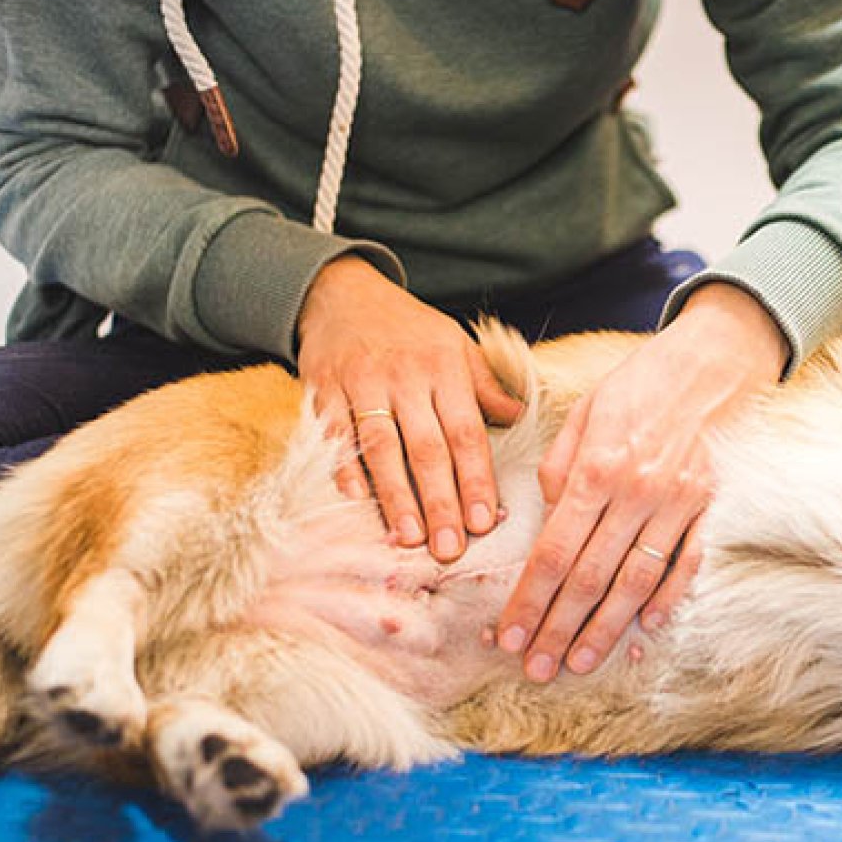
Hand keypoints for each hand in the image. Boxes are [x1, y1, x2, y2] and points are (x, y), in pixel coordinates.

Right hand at [297, 256, 522, 559]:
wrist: (343, 293)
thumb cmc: (409, 329)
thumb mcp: (456, 345)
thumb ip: (484, 386)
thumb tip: (517, 419)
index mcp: (446, 367)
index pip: (467, 433)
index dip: (477, 480)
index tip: (486, 522)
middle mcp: (406, 376)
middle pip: (427, 448)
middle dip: (441, 502)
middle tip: (450, 548)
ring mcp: (362, 382)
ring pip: (382, 447)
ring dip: (396, 497)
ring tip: (410, 538)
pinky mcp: (324, 388)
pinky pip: (336, 435)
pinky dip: (345, 470)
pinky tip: (358, 503)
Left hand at [494, 282, 787, 681]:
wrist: (716, 358)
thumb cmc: (644, 381)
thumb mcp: (587, 410)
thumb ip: (561, 467)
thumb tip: (548, 517)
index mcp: (596, 468)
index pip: (553, 551)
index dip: (529, 600)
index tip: (510, 636)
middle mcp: (636, 492)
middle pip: (589, 577)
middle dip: (559, 629)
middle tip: (537, 669)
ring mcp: (679, 503)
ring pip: (636, 582)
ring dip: (606, 628)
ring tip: (581, 662)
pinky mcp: (711, 507)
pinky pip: (687, 563)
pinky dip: (668, 599)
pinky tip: (645, 628)